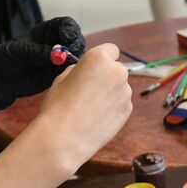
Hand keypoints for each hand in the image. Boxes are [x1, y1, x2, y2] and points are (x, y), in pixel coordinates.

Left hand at [0, 17, 85, 111]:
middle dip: (75, 44)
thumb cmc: (4, 59)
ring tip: (64, 64)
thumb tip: (57, 55)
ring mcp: (58, 59)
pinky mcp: (57, 74)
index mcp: (46, 31)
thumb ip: (39, 52)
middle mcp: (55, 43)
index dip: (70, 29)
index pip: (65, 25)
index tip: (67, 37)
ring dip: (75, 59)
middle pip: (75, 40)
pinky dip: (72, 72)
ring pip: (76, 56)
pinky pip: (70, 71)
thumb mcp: (19, 52)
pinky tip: (66, 73)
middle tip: (70, 53)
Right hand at [29, 42, 134, 175]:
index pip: (110, 50)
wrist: (64, 138)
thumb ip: (80, 69)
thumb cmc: (58, 105)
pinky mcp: (128, 110)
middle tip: (88, 91)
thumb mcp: (62, 78)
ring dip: (109, 93)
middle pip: (116, 69)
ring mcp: (125, 92)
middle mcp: (117, 72)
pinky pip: (121, 103)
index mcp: (99, 58)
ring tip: (90, 108)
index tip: (94, 68)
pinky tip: (96, 117)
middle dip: (106, 76)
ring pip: (119, 87)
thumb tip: (88, 71)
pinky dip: (112, 108)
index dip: (102, 58)